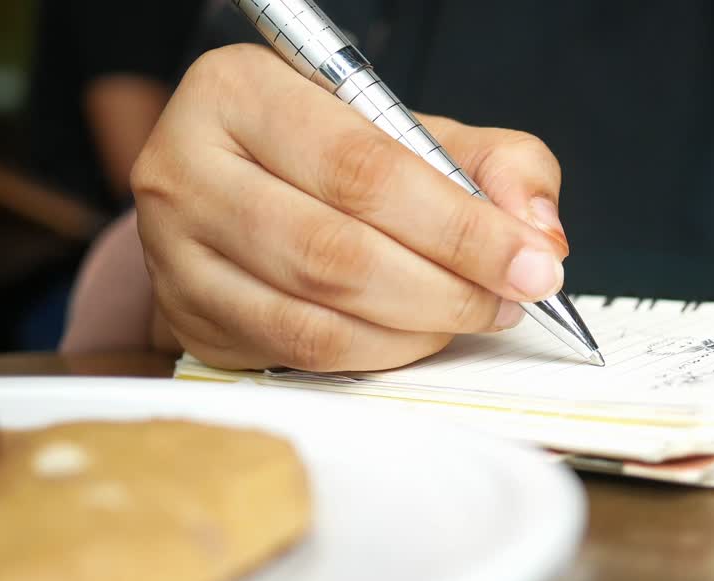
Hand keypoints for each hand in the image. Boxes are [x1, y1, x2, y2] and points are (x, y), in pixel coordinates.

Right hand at [131, 44, 568, 371]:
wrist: (255, 184)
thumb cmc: (340, 155)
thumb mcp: (421, 131)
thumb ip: (499, 164)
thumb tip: (539, 233)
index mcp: (241, 92)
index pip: (365, 172)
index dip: (461, 229)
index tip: (532, 264)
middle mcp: (186, 170)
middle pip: (336, 254)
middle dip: (447, 289)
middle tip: (510, 297)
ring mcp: (174, 254)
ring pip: (317, 318)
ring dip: (418, 329)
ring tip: (474, 312)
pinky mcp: (191, 319)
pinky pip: (300, 356)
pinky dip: (378, 354)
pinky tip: (418, 334)